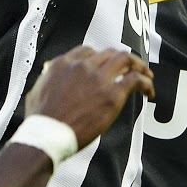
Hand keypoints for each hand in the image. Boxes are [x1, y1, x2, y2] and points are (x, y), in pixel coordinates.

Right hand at [26, 47, 153, 147]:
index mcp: (64, 63)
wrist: (48, 135)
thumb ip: (46, 77)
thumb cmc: (40, 120)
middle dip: (122, 60)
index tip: (107, 66)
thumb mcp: (36, 90)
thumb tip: (48, 69)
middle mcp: (83, 66)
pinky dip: (146, 83)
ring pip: (126, 60)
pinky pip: (136, 80)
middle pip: (110, 53)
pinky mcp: (112, 94)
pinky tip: (149, 92)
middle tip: (131, 68)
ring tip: (147, 74)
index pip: (88, 51)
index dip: (100, 57)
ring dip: (139, 65)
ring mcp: (99, 78)